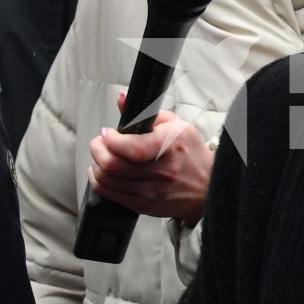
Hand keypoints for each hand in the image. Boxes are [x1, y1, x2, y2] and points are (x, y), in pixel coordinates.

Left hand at [89, 88, 213, 221]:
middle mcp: (161, 171)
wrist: (207, 188)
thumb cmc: (191, 154)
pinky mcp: (144, 205)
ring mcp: (152, 191)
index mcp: (170, 146)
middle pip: (112, 164)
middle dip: (97, 150)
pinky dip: (99, 182)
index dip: (111, 139)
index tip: (108, 132)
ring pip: (106, 180)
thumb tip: (121, 98)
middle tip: (99, 143)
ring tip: (101, 156)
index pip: (131, 147)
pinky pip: (110, 194)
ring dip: (96, 165)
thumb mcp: (176, 126)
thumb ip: (146, 112)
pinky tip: (103, 172)